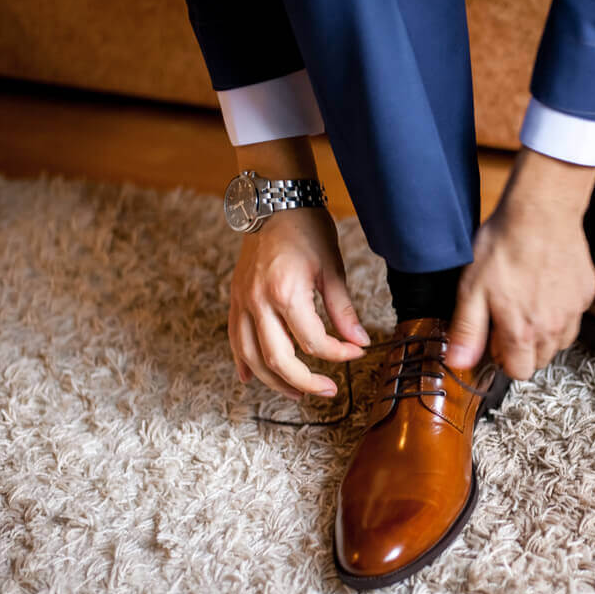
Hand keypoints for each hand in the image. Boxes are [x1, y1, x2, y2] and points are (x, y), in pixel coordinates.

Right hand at [230, 207, 369, 399]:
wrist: (274, 200)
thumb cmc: (306, 228)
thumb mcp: (332, 268)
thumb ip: (343, 309)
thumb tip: (359, 341)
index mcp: (286, 292)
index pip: (313, 342)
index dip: (338, 354)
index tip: (357, 352)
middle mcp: (258, 301)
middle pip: (278, 359)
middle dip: (305, 381)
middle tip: (329, 390)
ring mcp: (242, 301)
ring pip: (251, 356)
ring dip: (273, 381)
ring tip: (297, 393)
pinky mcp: (236, 298)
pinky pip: (235, 339)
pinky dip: (243, 362)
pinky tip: (252, 378)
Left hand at [445, 148, 594, 379]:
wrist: (541, 212)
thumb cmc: (503, 247)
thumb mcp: (472, 289)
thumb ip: (468, 331)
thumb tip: (459, 362)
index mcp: (523, 332)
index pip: (519, 372)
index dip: (503, 358)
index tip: (495, 337)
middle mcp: (553, 328)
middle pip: (540, 360)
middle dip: (524, 347)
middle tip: (510, 317)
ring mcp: (574, 311)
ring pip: (560, 341)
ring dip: (544, 332)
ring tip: (529, 302)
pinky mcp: (586, 293)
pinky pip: (574, 316)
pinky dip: (561, 310)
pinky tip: (547, 287)